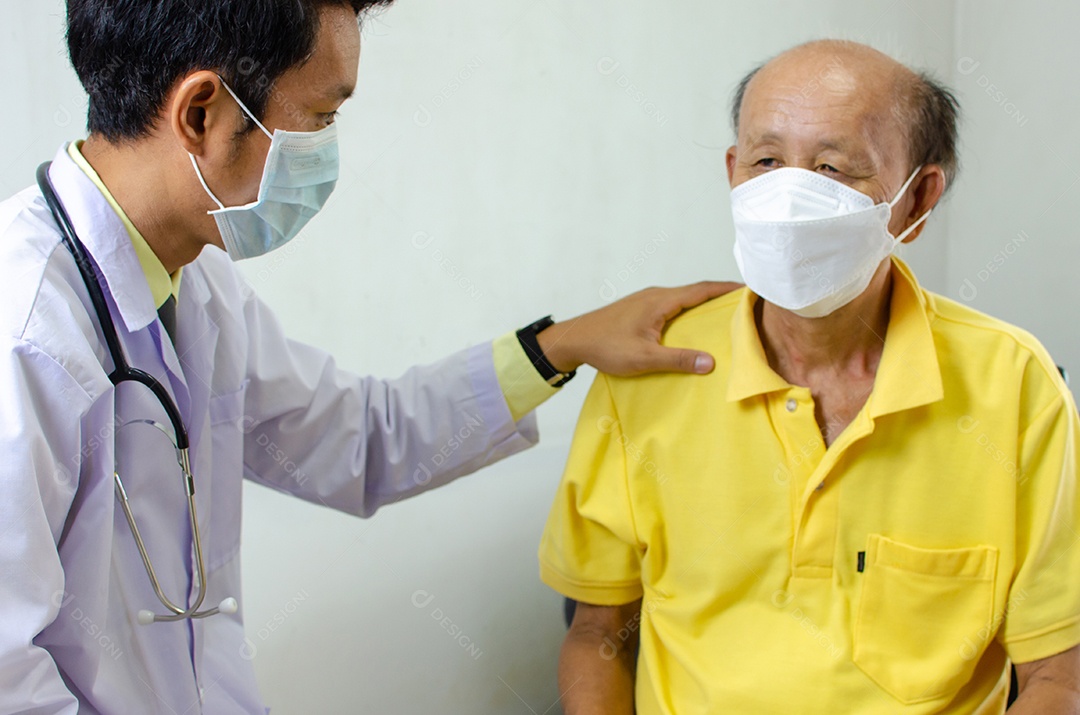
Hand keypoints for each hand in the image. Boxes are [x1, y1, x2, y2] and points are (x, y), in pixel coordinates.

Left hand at [537, 281, 742, 376]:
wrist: (574, 340)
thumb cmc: (606, 347)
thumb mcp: (644, 358)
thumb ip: (677, 360)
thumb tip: (711, 362)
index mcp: (661, 301)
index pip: (702, 290)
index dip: (727, 289)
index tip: (750, 289)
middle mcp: (656, 295)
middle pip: (696, 291)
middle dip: (721, 296)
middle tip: (745, 304)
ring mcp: (647, 300)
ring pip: (683, 298)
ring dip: (704, 303)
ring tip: (725, 315)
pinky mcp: (640, 309)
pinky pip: (672, 305)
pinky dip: (689, 310)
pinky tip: (692, 325)